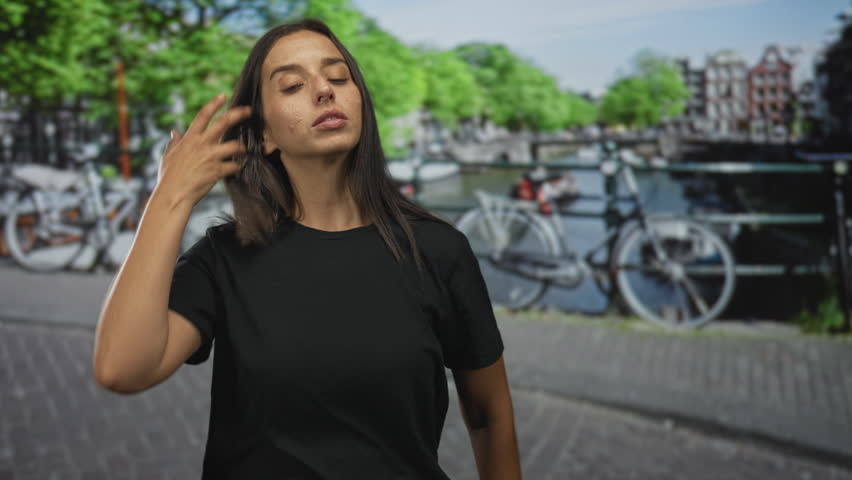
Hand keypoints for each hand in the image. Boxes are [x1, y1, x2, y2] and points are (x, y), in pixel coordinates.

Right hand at [154, 93, 250, 208]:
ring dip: (242, 148)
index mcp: (190, 139)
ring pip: (234, 145)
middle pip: (223, 123)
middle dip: (238, 114)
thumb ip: (173, 143)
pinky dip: (238, 167)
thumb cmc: (169, 177)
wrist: (173, 196)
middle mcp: (201, 144)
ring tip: (244, 150)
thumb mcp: (168, 156)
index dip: (213, 104)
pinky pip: (234, 166)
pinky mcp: (217, 171)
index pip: (203, 115)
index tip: (222, 96)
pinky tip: (238, 168)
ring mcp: (210, 157)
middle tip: (249, 110)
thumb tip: (174, 132)